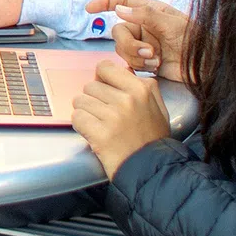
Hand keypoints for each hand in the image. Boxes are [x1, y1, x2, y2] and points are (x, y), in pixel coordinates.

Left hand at [69, 55, 172, 177]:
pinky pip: (77, 117)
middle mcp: (127, 99)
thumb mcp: (157, 107)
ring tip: (99, 124)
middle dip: (93, 99)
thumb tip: (122, 71)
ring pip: (80, 101)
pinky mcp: (100, 133)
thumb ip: (143, 87)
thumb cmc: (152, 139)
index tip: (104, 90)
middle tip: (104, 115)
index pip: (105, 67)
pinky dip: (81, 125)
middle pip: (90, 86)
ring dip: (86, 112)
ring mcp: (113, 116)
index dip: (101, 79)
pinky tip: (93, 133)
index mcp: (141, 89)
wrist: (151, 168)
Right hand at [87, 0, 192, 82]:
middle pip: (118, 31)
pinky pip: (129, 62)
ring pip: (122, 49)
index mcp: (151, 11)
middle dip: (129, 44)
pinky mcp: (146, 61)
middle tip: (149, 53)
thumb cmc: (197, 41)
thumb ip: (146, 15)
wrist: (207, 68)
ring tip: (156, 61)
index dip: (105, 2)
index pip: (124, 1)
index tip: (89, 9)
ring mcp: (144, 44)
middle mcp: (145, 26)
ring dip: (136, 57)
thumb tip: (119, 9)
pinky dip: (139, 66)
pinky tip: (155, 68)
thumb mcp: (173, 24)